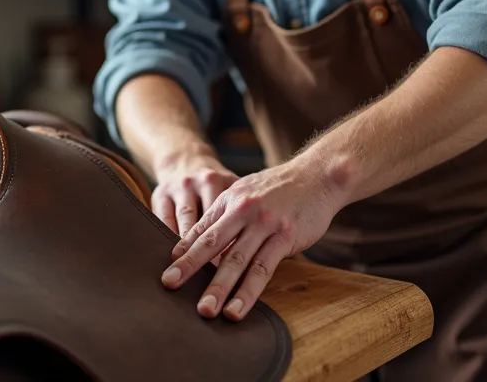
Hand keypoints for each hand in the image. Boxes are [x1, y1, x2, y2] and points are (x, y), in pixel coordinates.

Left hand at [159, 159, 343, 321]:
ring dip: (219, 288)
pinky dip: (248, 292)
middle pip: (211, 243)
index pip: (201, 229)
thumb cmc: (280, 188)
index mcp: (230, 198)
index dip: (183, 251)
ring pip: (236, 261)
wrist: (318, 175)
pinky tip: (237, 309)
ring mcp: (265, 224)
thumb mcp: (247, 191)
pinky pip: (263, 269)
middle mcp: (244, 210)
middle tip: (170, 287)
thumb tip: (204, 244)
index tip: (168, 271)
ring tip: (206, 310)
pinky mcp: (286, 237)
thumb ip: (227, 214)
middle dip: (189, 267)